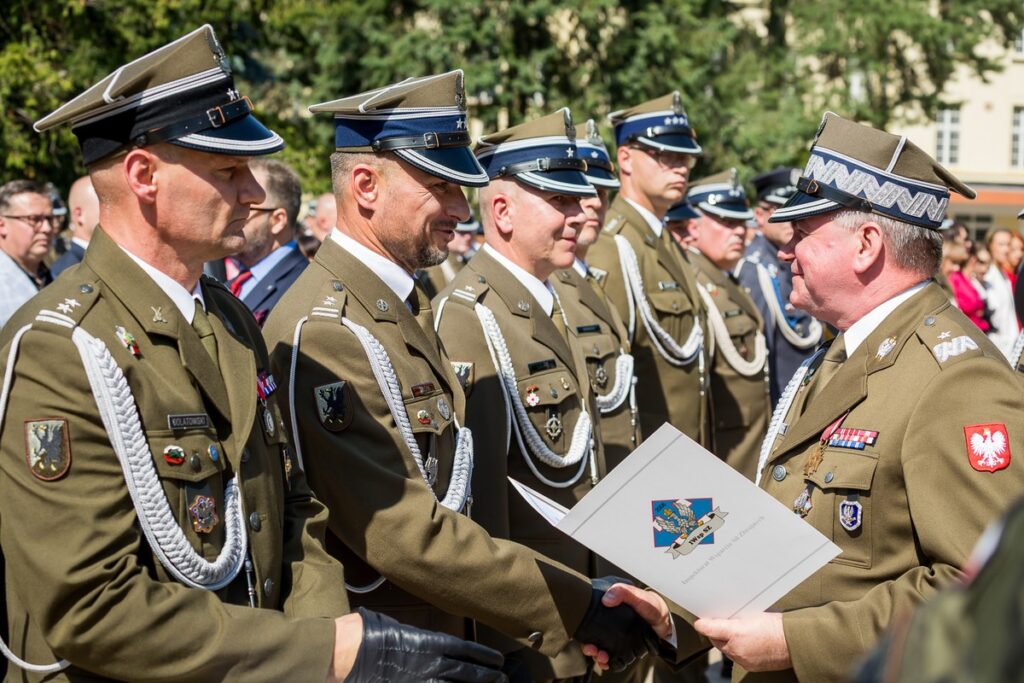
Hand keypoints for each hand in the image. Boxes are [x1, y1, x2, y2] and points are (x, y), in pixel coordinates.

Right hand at [330, 607, 506, 681]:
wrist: (350, 653)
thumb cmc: (370, 635)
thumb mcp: (398, 628)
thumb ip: (416, 638)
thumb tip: (424, 643)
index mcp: (429, 642)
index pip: (465, 650)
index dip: (483, 656)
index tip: (497, 660)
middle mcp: (431, 664)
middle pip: (466, 673)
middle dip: (487, 677)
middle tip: (504, 680)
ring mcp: (422, 680)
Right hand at [581, 583, 671, 669]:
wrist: (667, 620)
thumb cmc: (652, 605)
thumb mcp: (638, 595)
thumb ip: (624, 592)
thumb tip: (607, 599)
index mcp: (610, 609)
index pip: (590, 617)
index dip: (583, 627)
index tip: (583, 635)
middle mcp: (611, 623)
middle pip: (592, 636)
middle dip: (589, 645)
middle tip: (592, 650)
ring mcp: (617, 636)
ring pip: (601, 647)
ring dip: (597, 654)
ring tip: (602, 657)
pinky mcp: (624, 647)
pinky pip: (612, 656)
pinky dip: (607, 661)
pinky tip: (607, 662)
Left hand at [694, 612, 790, 672]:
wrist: (794, 643)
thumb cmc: (777, 625)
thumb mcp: (753, 613)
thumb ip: (735, 616)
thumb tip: (720, 616)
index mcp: (737, 632)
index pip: (709, 629)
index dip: (703, 624)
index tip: (699, 621)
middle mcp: (737, 649)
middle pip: (716, 640)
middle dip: (715, 632)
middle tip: (717, 622)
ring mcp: (743, 659)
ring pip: (726, 650)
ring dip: (726, 642)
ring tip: (734, 632)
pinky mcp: (750, 666)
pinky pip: (737, 657)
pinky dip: (737, 650)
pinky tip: (744, 642)